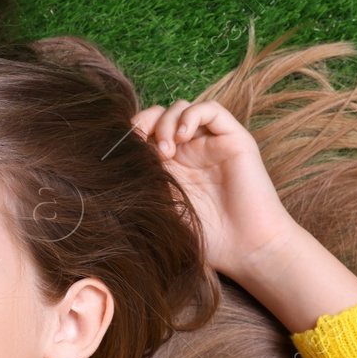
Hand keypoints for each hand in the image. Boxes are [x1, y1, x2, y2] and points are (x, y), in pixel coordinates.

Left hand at [132, 99, 298, 282]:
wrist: (245, 248)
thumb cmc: (205, 238)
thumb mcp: (161, 208)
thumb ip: (142, 182)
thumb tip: (111, 163)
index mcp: (169, 167)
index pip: (144, 134)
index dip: (131, 133)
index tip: (120, 150)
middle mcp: (189, 152)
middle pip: (159, 115)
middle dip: (144, 123)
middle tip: (139, 144)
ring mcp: (211, 143)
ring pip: (182, 109)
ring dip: (166, 123)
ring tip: (165, 152)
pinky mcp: (234, 139)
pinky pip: (211, 109)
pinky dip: (191, 115)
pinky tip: (181, 137)